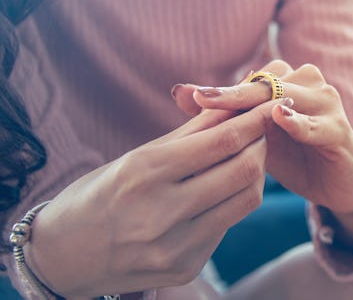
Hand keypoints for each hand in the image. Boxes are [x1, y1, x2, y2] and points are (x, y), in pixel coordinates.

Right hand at [25, 103, 277, 297]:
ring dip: (255, 172)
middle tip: (263, 128)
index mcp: (145, 173)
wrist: (62, 257)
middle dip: (262, 143)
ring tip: (248, 154)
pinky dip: (232, 201)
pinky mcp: (186, 268)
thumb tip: (236, 101)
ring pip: (246, 199)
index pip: (223, 141)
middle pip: (244, 170)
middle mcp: (161, 213)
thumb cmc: (99, 193)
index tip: (273, 102)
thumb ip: (191, 132)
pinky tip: (222, 190)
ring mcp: (175, 247)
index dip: (256, 119)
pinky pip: (227, 225)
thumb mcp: (138, 156)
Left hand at [173, 60, 352, 251]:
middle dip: (234, 92)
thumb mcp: (256, 139)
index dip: (223, 87)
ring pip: (290, 97)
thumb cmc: (297, 157)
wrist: (342, 185)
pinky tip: (280, 119)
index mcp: (290, 81)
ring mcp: (328, 104)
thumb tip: (179, 92)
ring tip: (232, 109)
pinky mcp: (341, 129)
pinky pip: (317, 123)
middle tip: (203, 98)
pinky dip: (298, 122)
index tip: (190, 95)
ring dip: (260, 103)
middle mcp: (310, 84)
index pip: (252, 77)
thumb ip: (225, 116)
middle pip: (267, 83)